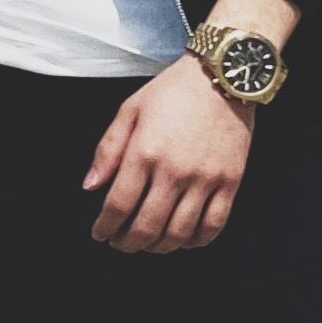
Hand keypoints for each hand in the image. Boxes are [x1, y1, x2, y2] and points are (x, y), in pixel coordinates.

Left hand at [85, 57, 253, 253]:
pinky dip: (197, 241)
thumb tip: (90, 186)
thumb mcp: (130, 110)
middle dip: (128, 243)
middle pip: (147, 227)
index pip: (118, 205)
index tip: (100, 234)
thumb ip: (107, 149)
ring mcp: (205, 179)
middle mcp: (174, 170)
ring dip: (159, 247)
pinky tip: (184, 239)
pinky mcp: (230, 181)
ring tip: (149, 244)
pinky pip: (214, 224)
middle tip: (121, 243)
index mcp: (144, 152)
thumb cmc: (173, 90)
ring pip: (179, 233)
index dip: (105, 227)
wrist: (222, 75)